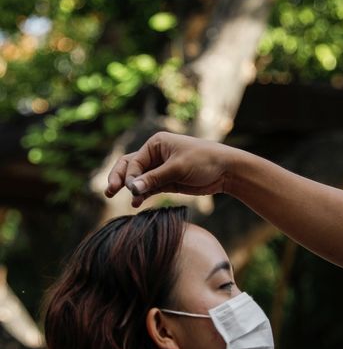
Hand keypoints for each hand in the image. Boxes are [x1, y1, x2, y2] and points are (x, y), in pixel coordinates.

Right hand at [105, 132, 235, 206]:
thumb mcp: (178, 168)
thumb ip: (155, 179)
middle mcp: (156, 155)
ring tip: (125, 201)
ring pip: (139, 180)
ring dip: (132, 190)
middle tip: (109, 192)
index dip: (129, 176)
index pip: (133, 161)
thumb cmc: (204, 161)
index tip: (132, 190)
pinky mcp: (168, 181)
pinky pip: (150, 188)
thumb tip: (132, 189)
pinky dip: (143, 195)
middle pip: (130, 167)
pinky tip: (137, 204)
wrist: (226, 170)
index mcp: (156, 144)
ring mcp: (161, 169)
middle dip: (120, 179)